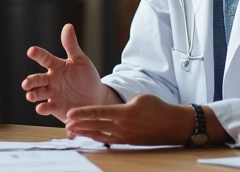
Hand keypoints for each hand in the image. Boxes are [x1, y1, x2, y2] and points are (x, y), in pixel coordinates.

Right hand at [22, 23, 106, 121]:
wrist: (96, 98)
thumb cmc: (87, 77)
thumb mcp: (80, 60)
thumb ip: (71, 45)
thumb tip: (67, 26)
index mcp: (56, 66)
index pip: (45, 58)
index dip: (38, 54)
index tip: (31, 51)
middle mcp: (51, 80)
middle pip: (37, 79)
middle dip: (30, 81)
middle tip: (26, 83)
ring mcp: (52, 94)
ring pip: (38, 93)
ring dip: (33, 94)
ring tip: (31, 96)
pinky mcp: (55, 107)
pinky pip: (46, 108)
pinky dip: (43, 108)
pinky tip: (41, 108)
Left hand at [64, 94, 196, 145]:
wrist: (173, 125)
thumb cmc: (158, 108)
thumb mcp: (140, 97)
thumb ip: (122, 103)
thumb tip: (111, 109)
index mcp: (125, 112)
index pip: (99, 112)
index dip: (83, 113)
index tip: (70, 114)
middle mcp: (123, 126)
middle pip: (96, 125)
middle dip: (79, 124)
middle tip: (65, 123)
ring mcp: (125, 135)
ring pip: (99, 134)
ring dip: (85, 132)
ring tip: (72, 131)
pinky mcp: (128, 141)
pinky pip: (108, 139)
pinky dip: (96, 137)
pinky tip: (88, 136)